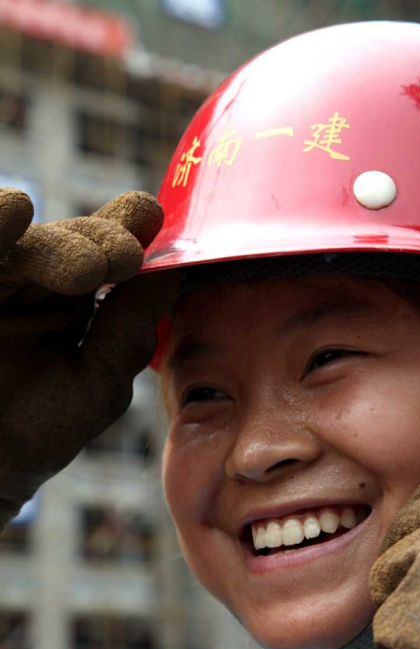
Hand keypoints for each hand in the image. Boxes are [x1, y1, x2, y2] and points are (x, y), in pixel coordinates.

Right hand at [0, 189, 179, 523]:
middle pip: (65, 243)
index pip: (99, 254)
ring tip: (89, 266)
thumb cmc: (35, 433)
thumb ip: (128, 328)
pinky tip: (16, 211)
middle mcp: (29, 286)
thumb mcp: (96, 383)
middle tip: (124, 257)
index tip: (152, 218)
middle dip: (98, 243)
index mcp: (69, 302)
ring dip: (56, 246)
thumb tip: (171, 272)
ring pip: (20, 244)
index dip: (125, 230)